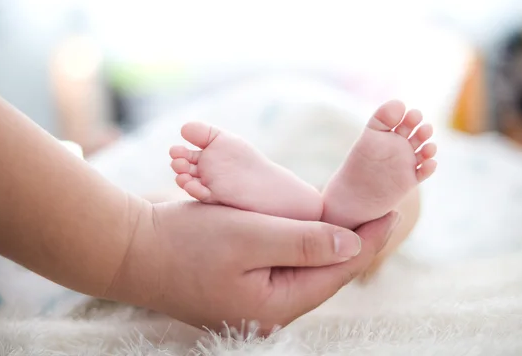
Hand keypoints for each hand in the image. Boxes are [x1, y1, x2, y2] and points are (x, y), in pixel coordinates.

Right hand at [105, 200, 397, 333]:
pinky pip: (281, 267)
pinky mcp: (240, 288)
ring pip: (304, 270)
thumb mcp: (249, 235)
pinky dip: (299, 244)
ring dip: (325, 242)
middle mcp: (269, 311)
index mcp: (276, 305)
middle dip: (351, 242)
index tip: (390, 212)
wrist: (131, 251)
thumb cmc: (185, 243)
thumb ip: (303, 241)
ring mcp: (253, 302)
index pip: (337, 271)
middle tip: (375, 210)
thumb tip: (354, 245)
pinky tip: (308, 227)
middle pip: (324, 274)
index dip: (367, 240)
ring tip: (351, 216)